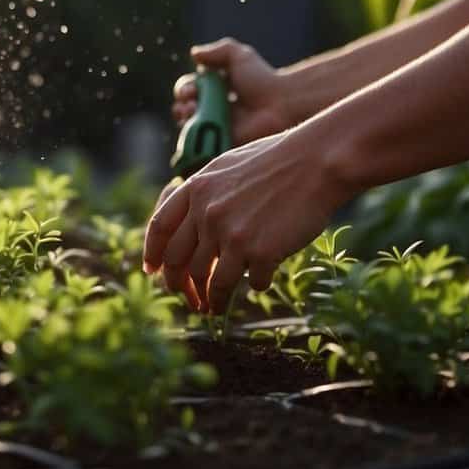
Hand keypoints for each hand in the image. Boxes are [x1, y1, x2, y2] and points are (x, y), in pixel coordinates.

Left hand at [143, 127, 354, 313]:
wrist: (316, 161)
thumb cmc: (276, 161)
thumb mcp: (226, 168)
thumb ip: (205, 195)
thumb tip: (190, 225)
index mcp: (196, 190)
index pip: (160, 227)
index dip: (152, 252)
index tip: (152, 270)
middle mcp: (207, 214)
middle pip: (180, 262)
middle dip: (180, 286)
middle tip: (187, 297)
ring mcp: (232, 235)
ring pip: (211, 282)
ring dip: (212, 300)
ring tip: (214, 307)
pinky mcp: (260, 252)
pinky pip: (251, 283)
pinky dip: (256, 285)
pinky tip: (262, 281)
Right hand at [172, 38, 291, 145]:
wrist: (281, 103)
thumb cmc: (263, 79)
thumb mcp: (239, 56)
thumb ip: (217, 50)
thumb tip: (194, 54)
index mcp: (216, 89)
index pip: (189, 89)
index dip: (185, 88)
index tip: (191, 89)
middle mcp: (215, 108)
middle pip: (184, 108)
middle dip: (181, 105)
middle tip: (190, 103)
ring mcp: (218, 127)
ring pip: (189, 128)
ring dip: (184, 119)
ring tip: (191, 113)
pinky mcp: (223, 144)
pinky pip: (200, 146)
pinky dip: (193, 138)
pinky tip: (198, 128)